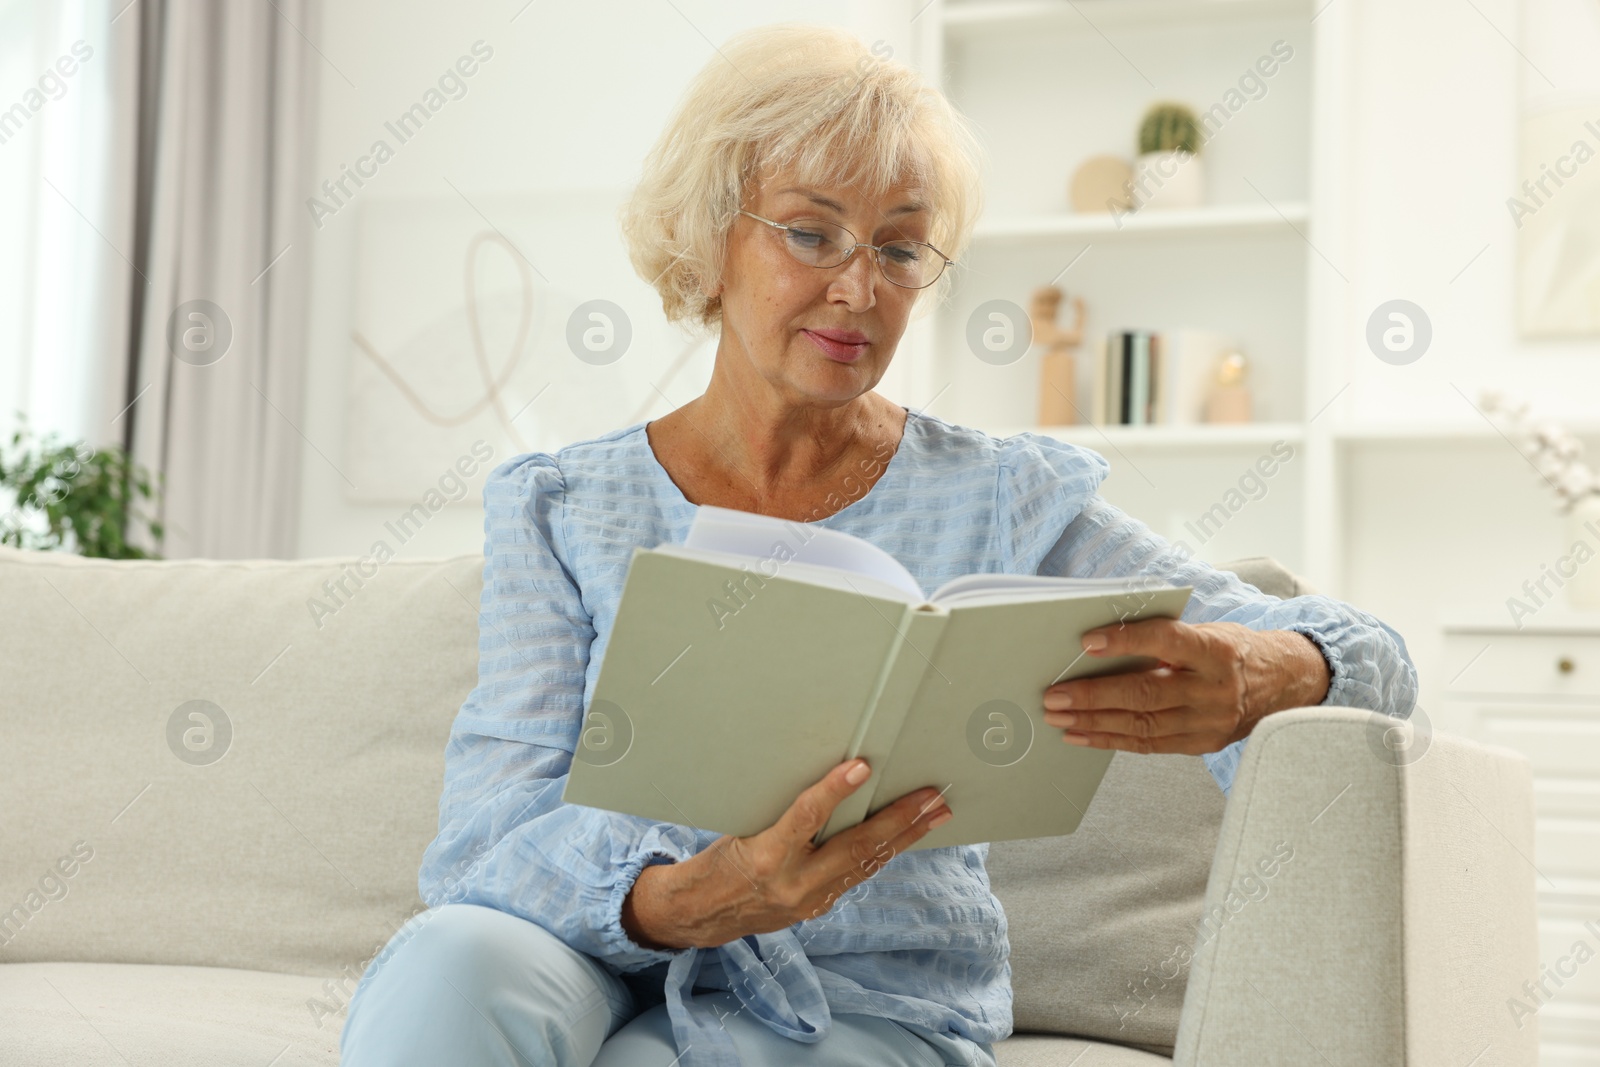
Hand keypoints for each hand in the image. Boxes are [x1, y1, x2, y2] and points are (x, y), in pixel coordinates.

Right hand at [622, 759, 951, 950]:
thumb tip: (829, 779)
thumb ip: (784, 814)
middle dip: (900, 820)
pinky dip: (883, 852)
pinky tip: (906, 836)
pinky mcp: (817, 908)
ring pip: (866, 863)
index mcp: (765, 857)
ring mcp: (809, 901)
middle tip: (932, 798)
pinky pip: (857, 875)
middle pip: (856, 848)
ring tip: (935, 814)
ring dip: (905, 836)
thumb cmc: (719, 859)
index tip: (861, 766)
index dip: (835, 790)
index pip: (806, 817)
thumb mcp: (741, 827)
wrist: (702, 914)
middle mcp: (792, 884)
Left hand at [1040, 619, 1329, 755]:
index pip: (1165, 641)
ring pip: (1142, 725)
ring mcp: (1209, 722)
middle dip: (1093, 696)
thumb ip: (1163, 639)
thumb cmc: (1232, 651)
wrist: (1283, 684)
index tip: (1086, 642)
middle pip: (1145, 693)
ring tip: (1058, 717)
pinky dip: (1110, 740)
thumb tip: (1100, 644)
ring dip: (1093, 723)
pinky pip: (1149, 745)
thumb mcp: (1207, 632)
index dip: (1125, 640)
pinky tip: (1082, 734)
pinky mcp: (1202, 744)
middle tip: (1054, 694)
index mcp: (1216, 651)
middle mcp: (1214, 689)